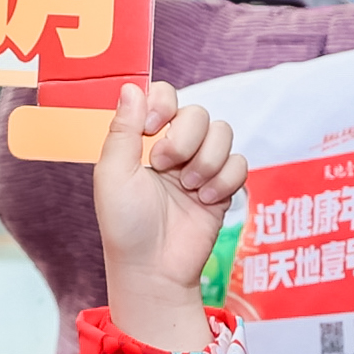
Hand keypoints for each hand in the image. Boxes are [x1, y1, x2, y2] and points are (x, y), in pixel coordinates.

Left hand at [93, 81, 243, 353]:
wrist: (153, 268)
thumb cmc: (125, 224)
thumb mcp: (113, 174)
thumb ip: (123, 129)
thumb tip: (131, 86)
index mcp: (145, 140)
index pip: (165, 96)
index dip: (163, 104)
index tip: (151, 129)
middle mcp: (175, 148)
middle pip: (198, 112)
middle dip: (185, 138)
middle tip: (165, 167)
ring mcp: (201, 166)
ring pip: (223, 133)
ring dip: (207, 160)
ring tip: (189, 188)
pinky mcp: (223, 187)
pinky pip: (240, 162)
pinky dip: (225, 179)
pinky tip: (206, 200)